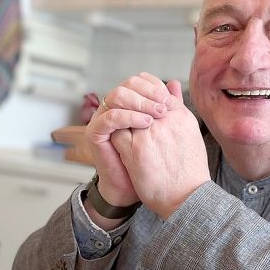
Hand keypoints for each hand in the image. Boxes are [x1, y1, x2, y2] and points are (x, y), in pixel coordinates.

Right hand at [84, 73, 177, 206]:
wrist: (132, 188)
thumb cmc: (149, 162)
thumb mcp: (162, 129)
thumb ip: (166, 107)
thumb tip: (175, 84)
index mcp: (127, 104)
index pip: (139, 81)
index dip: (155, 86)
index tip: (170, 99)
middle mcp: (113, 107)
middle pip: (128, 84)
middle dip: (149, 92)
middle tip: (165, 106)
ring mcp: (101, 119)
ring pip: (117, 95)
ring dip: (140, 102)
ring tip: (157, 114)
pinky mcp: (94, 133)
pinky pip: (110, 117)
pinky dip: (129, 117)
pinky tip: (146, 123)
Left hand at [111, 80, 209, 218]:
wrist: (186, 198)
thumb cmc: (189, 168)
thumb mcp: (189, 132)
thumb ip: (178, 106)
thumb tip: (173, 83)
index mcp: (180, 115)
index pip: (156, 89)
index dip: (144, 93)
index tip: (140, 103)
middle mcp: (165, 121)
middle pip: (138, 98)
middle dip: (129, 103)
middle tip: (125, 113)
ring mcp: (149, 134)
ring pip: (124, 113)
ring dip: (121, 118)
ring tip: (122, 129)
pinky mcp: (135, 150)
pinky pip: (117, 132)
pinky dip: (115, 134)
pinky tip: (118, 144)